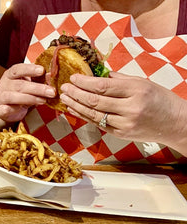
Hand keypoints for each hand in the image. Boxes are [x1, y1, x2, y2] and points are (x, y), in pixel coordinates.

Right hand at [0, 63, 55, 122]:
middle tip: (51, 91)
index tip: (42, 70)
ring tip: (43, 101)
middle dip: (37, 88)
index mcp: (10, 75)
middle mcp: (3, 84)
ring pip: (12, 96)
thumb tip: (49, 75)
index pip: (18, 69)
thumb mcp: (28, 84)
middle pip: (19, 85)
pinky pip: (3, 109)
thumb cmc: (19, 94)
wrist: (5, 109)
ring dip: (29, 99)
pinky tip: (20, 109)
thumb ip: (37, 80)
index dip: (29, 69)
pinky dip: (10, 109)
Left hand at [59, 72, 186, 146]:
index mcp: (136, 91)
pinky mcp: (121, 134)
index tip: (73, 77)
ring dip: (76, 105)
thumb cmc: (160, 99)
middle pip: (95, 101)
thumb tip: (97, 73)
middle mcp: (130, 108)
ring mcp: (125, 124)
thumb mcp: (143, 82)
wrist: (176, 123)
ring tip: (65, 97)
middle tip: (64, 87)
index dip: (84, 82)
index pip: (103, 86)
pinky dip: (84, 116)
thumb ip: (119, 79)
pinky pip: (98, 124)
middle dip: (76, 93)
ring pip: (93, 115)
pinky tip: (74, 109)